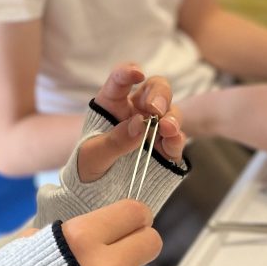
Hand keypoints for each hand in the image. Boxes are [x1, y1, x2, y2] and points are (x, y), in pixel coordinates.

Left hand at [77, 63, 185, 182]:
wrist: (97, 193)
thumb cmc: (88, 166)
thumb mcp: (93, 155)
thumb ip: (114, 140)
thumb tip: (139, 123)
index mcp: (111, 104)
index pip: (120, 80)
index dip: (128, 72)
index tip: (136, 74)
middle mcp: (135, 110)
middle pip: (154, 88)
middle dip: (159, 94)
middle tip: (155, 108)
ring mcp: (153, 128)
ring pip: (170, 111)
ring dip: (172, 117)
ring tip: (167, 129)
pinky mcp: (165, 148)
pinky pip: (177, 139)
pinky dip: (177, 140)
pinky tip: (172, 144)